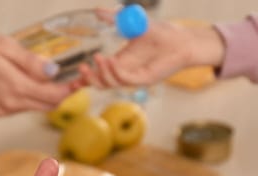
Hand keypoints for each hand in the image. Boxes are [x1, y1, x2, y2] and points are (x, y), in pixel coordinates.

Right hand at [0, 31, 71, 115]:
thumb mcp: (7, 47)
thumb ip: (32, 62)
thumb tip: (54, 73)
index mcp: (15, 88)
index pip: (53, 96)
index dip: (69, 90)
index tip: (79, 81)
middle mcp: (9, 105)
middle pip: (45, 106)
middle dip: (59, 95)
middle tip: (68, 80)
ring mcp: (0, 111)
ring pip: (31, 107)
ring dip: (41, 96)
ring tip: (43, 78)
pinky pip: (17, 108)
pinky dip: (25, 98)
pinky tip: (20, 84)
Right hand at [74, 15, 225, 89]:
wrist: (183, 40)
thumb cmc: (162, 33)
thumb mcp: (132, 23)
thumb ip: (113, 18)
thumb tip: (96, 11)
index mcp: (120, 62)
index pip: (99, 73)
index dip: (86, 77)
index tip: (74, 73)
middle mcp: (125, 72)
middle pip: (101, 83)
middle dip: (89, 78)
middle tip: (82, 67)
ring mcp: (134, 77)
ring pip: (111, 83)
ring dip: (102, 72)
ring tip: (99, 58)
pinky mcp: (145, 79)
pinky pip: (126, 79)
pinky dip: (116, 72)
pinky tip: (112, 61)